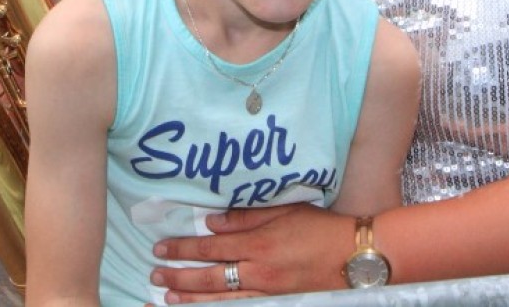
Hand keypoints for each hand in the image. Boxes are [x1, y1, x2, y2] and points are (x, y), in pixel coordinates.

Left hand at [150, 203, 351, 299]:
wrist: (354, 256)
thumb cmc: (321, 228)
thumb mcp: (284, 211)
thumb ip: (246, 216)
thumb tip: (212, 222)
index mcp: (258, 245)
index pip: (210, 248)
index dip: (183, 248)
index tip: (161, 247)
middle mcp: (258, 272)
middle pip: (209, 278)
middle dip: (178, 276)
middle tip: (154, 275)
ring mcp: (267, 293)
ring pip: (219, 300)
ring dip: (190, 299)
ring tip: (166, 297)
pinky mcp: (277, 303)